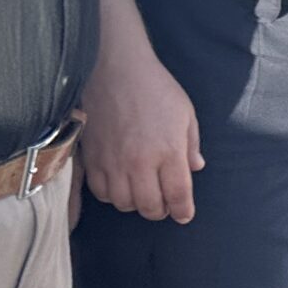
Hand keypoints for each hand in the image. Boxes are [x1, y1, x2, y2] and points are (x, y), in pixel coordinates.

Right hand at [80, 44, 203, 222]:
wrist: (116, 72)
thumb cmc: (156, 89)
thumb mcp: (185, 114)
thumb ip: (191, 145)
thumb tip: (195, 169)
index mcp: (168, 151)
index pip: (178, 194)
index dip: (183, 210)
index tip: (184, 215)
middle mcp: (140, 162)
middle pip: (149, 206)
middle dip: (160, 211)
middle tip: (165, 204)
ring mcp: (113, 163)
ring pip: (124, 204)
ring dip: (136, 204)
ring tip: (143, 193)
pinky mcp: (92, 160)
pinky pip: (101, 193)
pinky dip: (112, 195)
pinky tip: (121, 184)